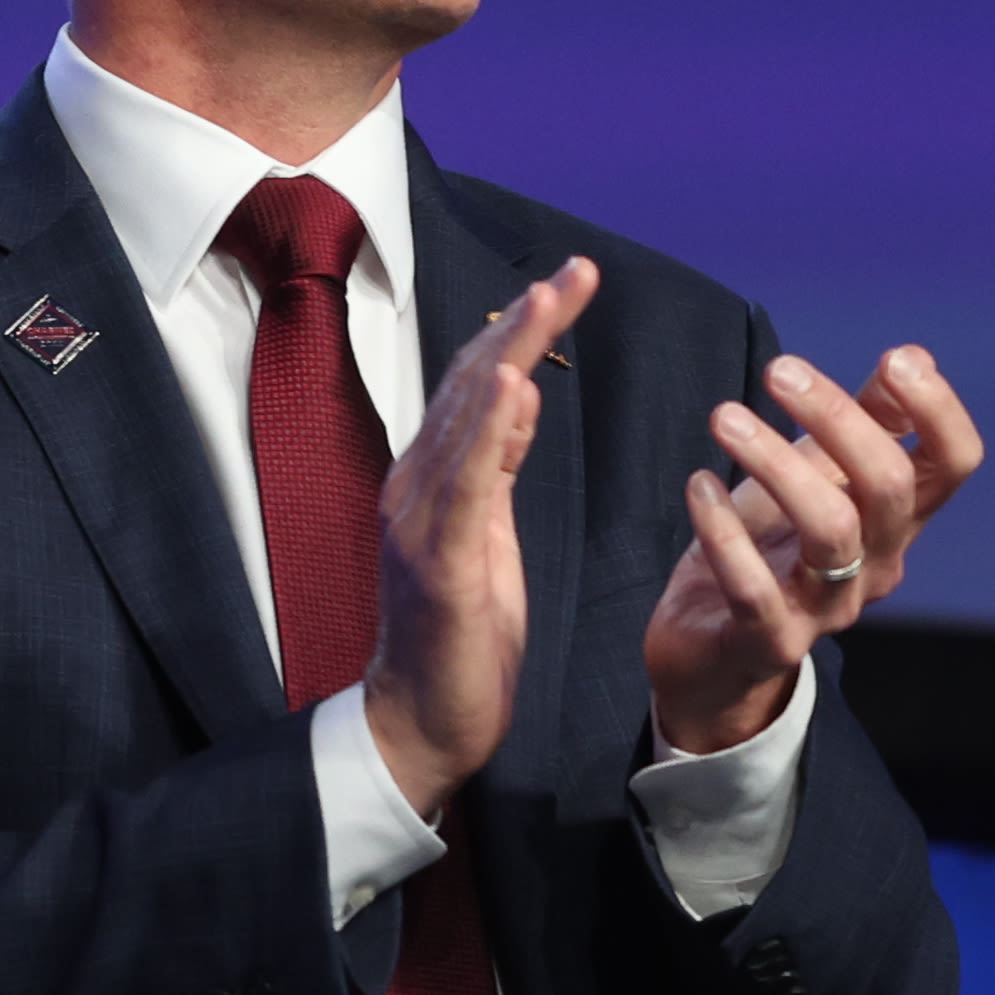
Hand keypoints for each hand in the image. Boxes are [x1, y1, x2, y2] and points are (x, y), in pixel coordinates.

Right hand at [366, 260, 599, 818]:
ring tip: (549, 297)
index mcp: (436, 480)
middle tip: (576, 270)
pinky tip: (510, 388)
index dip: (521, 329)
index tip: (569, 281)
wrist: (423, 724)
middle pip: (472, 384)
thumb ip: (496, 465)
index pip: (480, 385)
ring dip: (509, 352)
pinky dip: (484, 432)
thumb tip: (517, 394)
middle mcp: (418, 486)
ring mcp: (421, 521)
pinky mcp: (438, 562)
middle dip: (525, 322)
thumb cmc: (461, 636)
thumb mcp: (489, 535)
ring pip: (465, 418)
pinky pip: (462, 485)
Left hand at [644, 346, 983, 753]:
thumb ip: (867, 419)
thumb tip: (914, 355)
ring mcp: (830, 608)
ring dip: (777, 463)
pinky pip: (755, 587)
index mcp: (898, 519)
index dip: (939, 410)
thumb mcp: (819, 473)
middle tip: (779, 370)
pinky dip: (723, 530)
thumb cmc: (772, 547)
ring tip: (724, 417)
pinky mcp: (771, 641)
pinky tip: (699, 486)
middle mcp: (878, 564)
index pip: (954, 464)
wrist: (713, 650)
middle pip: (892, 487)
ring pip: (832, 530)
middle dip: (838, 418)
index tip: (896, 359)